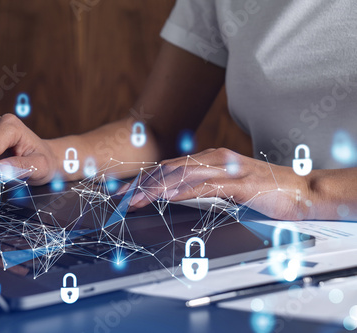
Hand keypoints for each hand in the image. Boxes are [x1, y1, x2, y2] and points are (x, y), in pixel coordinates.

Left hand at [122, 148, 311, 219]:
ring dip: (156, 188)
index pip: (170, 166)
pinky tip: (168, 197)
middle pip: (170, 168)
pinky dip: (184, 190)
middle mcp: (216, 159)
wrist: (303, 191)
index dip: (146, 178)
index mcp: (212, 159)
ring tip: (135, 200)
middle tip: (121, 198)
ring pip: (182, 175)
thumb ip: (205, 187)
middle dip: (143, 184)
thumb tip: (179, 195)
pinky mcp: (240, 183)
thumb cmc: (267, 191)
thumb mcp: (228, 188)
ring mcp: (228, 169)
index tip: (126, 191)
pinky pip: (206, 185)